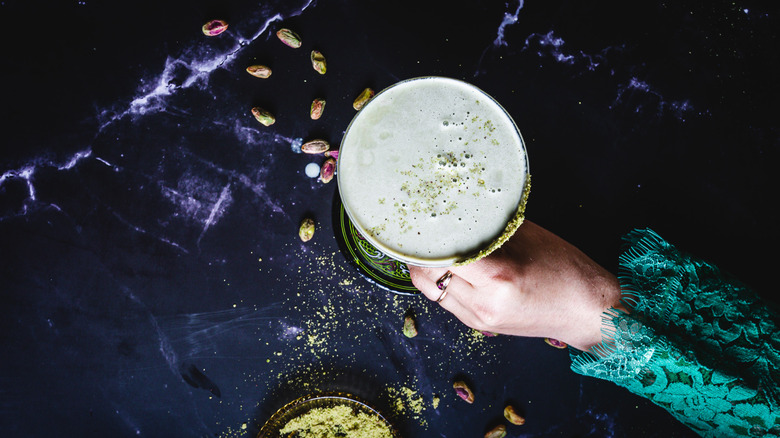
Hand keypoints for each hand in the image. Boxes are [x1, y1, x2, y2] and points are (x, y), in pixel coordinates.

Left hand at [409, 221, 622, 350]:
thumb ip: (487, 227)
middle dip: (420, 251)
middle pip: (427, 274)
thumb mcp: (527, 236)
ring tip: (430, 247)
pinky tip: (448, 265)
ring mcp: (479, 319)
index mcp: (497, 276)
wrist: (589, 313)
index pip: (440, 254)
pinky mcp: (479, 326)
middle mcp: (483, 302)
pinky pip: (444, 301)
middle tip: (420, 230)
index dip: (425, 237)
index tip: (419, 220)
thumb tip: (457, 210)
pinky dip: (441, 281)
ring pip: (429, 290)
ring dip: (426, 268)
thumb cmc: (566, 269)